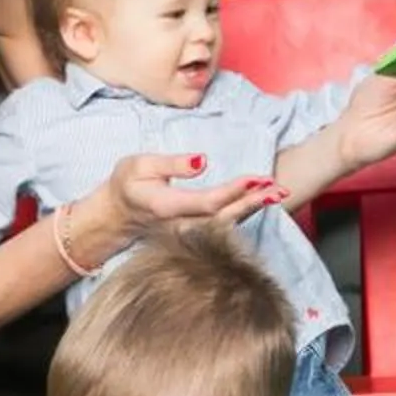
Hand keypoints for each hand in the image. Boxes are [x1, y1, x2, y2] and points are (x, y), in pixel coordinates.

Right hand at [95, 152, 278, 246]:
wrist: (116, 216)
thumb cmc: (127, 185)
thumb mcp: (140, 165)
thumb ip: (172, 164)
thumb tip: (203, 161)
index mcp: (167, 208)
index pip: (208, 201)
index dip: (235, 191)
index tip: (257, 178)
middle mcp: (181, 226)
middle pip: (224, 217)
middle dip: (254, 202)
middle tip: (279, 187)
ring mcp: (188, 234)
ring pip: (227, 223)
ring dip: (254, 208)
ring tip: (278, 192)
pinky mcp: (194, 235)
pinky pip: (224, 225)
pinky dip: (245, 212)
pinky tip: (262, 201)